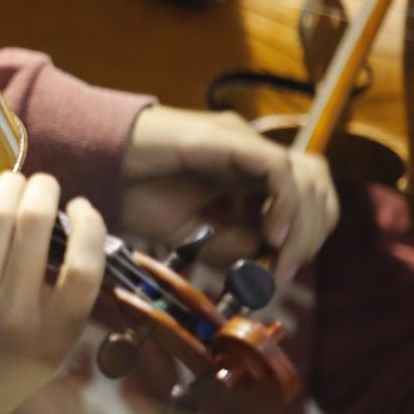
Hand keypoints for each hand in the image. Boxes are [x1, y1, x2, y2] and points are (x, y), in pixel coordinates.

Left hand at [0, 148, 106, 409]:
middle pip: (36, 226)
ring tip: (15, 181)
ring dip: (10, 185)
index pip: (85, 265)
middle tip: (43, 186)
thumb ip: (70, 298)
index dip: (88, 225)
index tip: (81, 208)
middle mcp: (15, 316)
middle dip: (44, 190)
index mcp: (55, 332)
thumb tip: (78, 228)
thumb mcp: (53, 347)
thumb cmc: (6, 369)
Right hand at [119, 106, 337, 284]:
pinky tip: (269, 234)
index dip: (305, 239)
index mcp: (248, 178)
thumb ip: (233, 245)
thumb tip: (273, 258)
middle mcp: (254, 155)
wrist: (96, 165)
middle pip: (317, 188)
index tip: (279, 275)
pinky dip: (285, 204)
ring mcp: (245, 142)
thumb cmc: (136, 195)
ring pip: (307, 176)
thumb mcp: (194, 235)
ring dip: (302, 224)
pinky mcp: (231, 137)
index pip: (308, 202)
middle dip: (309, 235)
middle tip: (282, 270)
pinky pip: (279, 169)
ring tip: (278, 255)